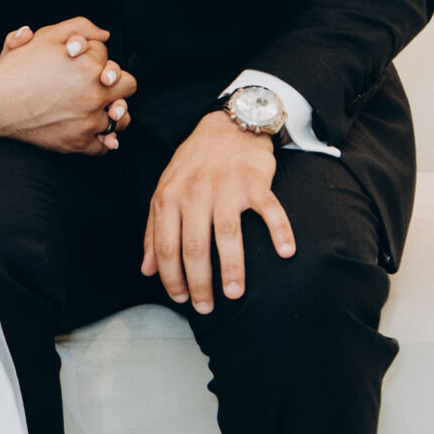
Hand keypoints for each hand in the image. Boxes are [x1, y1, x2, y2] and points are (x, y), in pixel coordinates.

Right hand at [0, 17, 135, 153]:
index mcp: (89, 65)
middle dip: (114, 81)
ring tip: (102, 107)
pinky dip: (103, 140)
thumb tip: (104, 36)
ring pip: (120, 117)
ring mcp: (89, 121)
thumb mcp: (46, 36)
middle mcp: (94, 94)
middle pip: (127, 85)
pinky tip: (96, 131)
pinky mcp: (79, 143)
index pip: (107, 57)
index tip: (77, 62)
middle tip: (98, 83)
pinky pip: (105, 145)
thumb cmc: (17, 69)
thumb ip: (80, 27)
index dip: (93, 57)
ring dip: (113, 110)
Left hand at [143, 110, 294, 312]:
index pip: (166, 246)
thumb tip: (147, 271)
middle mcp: (195, 193)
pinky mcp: (255, 182)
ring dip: (232, 267)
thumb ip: (153, 231)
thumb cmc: (193, 165)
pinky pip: (269, 210)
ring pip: (227, 234)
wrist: (226, 126)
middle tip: (207, 307)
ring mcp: (226, 187)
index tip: (181, 298)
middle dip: (200, 282)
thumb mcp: (164, 191)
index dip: (172, 277)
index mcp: (169, 197)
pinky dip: (280, 231)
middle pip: (195, 246)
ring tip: (235, 293)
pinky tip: (285, 253)